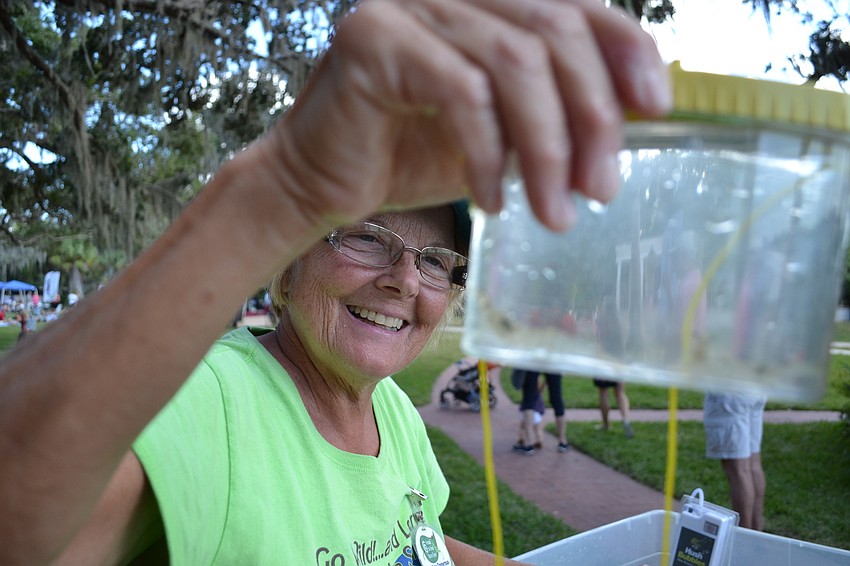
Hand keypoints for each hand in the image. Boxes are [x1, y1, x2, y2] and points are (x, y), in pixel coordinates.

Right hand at [263, 0, 670, 231]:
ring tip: (554, 214)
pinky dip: (489, 153)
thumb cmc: (412, 155)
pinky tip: (493, 201)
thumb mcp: (506, 133)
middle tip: (602, 190)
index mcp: (486, 2)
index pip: (574, 5)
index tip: (655, 107)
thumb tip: (639, 111)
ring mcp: (410, 3)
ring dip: (547, 148)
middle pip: (553, 29)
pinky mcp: (375, 37)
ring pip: (513, 61)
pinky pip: (461, 90)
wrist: (322, 183)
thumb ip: (558, 110)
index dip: (624, 48)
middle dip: (590, 118)